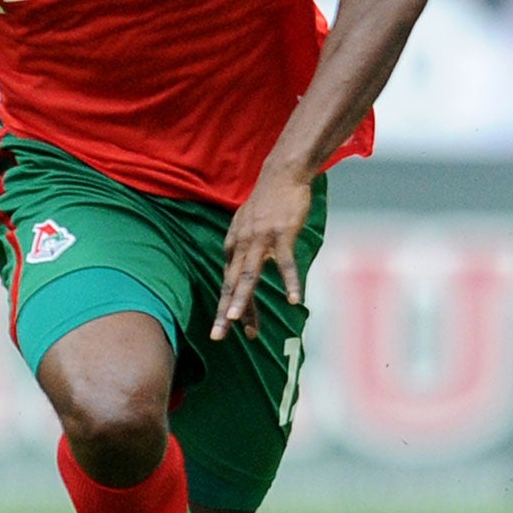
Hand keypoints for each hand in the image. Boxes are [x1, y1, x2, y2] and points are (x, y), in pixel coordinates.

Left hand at [211, 169, 312, 341]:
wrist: (282, 175)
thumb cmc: (267, 202)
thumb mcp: (245, 225)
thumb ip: (240, 247)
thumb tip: (235, 267)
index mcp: (232, 246)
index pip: (228, 283)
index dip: (227, 307)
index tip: (227, 329)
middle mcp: (241, 245)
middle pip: (231, 285)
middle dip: (224, 313)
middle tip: (218, 336)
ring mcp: (260, 241)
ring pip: (249, 276)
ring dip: (244, 300)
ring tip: (242, 325)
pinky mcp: (281, 235)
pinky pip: (285, 263)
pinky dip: (289, 282)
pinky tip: (294, 300)